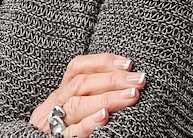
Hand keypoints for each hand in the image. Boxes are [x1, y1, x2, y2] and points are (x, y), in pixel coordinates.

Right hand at [29, 53, 144, 137]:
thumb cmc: (62, 129)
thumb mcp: (71, 107)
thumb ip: (88, 95)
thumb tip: (122, 81)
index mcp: (60, 93)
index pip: (77, 67)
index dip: (101, 62)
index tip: (128, 63)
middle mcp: (56, 103)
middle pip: (81, 84)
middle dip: (112, 80)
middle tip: (138, 80)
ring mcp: (54, 122)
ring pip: (78, 105)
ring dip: (107, 98)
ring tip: (131, 95)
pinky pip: (72, 131)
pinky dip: (89, 123)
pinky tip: (105, 117)